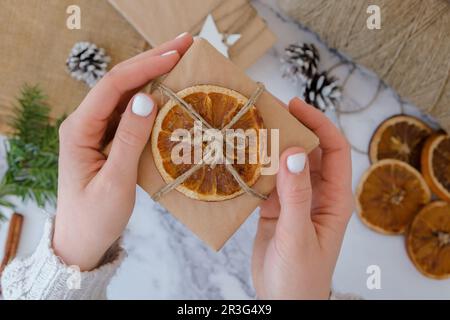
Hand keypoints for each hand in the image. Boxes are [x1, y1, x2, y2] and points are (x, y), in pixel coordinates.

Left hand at [53, 33, 193, 270]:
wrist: (82, 240)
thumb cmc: (94, 217)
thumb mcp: (115, 182)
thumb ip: (130, 140)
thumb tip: (148, 98)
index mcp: (80, 129)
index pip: (112, 87)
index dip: (144, 67)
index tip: (174, 55)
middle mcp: (86, 122)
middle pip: (119, 82)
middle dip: (151, 60)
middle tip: (184, 44)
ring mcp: (98, 129)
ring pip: (127, 93)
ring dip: (153, 75)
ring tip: (181, 60)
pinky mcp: (110, 139)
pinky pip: (132, 112)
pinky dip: (153, 98)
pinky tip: (170, 91)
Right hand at [252, 98, 352, 298]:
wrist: (283, 303)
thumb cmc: (300, 277)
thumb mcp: (298, 236)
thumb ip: (296, 196)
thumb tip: (294, 153)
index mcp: (334, 199)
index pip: (334, 150)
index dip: (318, 124)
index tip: (295, 106)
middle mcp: (317, 195)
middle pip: (309, 152)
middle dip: (292, 129)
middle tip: (266, 111)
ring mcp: (295, 201)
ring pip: (286, 164)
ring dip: (271, 147)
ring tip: (250, 129)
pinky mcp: (275, 209)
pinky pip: (268, 181)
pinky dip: (256, 169)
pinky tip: (241, 158)